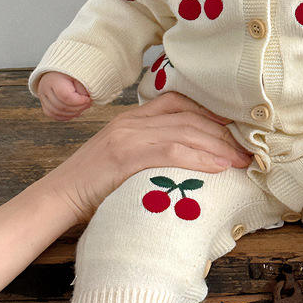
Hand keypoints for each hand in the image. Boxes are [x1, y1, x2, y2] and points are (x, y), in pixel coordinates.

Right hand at [38, 71, 92, 119]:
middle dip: (78, 108)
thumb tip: (87, 100)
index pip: (66, 96)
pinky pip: (52, 114)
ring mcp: (42, 97)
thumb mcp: (79, 74)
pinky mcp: (43, 102)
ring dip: (72, 113)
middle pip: (61, 106)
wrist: (58, 67)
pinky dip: (65, 116)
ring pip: (56, 112)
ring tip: (83, 108)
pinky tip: (75, 113)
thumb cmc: (71, 70)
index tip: (89, 99)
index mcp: (53, 79)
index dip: (79, 101)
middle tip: (88, 104)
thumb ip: (83, 87)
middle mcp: (44, 89)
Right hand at [45, 91, 252, 223]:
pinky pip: (171, 150)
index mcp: (133, 118)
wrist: (56, 200)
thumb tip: (190, 160)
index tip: (235, 127)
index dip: (211, 113)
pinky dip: (198, 157)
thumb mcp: (125, 158)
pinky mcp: (125, 155)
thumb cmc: (94, 186)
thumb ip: (152, 150)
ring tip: (240, 160)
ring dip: (218, 146)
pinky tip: (218, 166)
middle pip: (189, 116)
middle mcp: (132, 120)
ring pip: (185, 131)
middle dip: (223, 132)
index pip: (180, 102)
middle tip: (247, 149)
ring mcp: (128, 135)